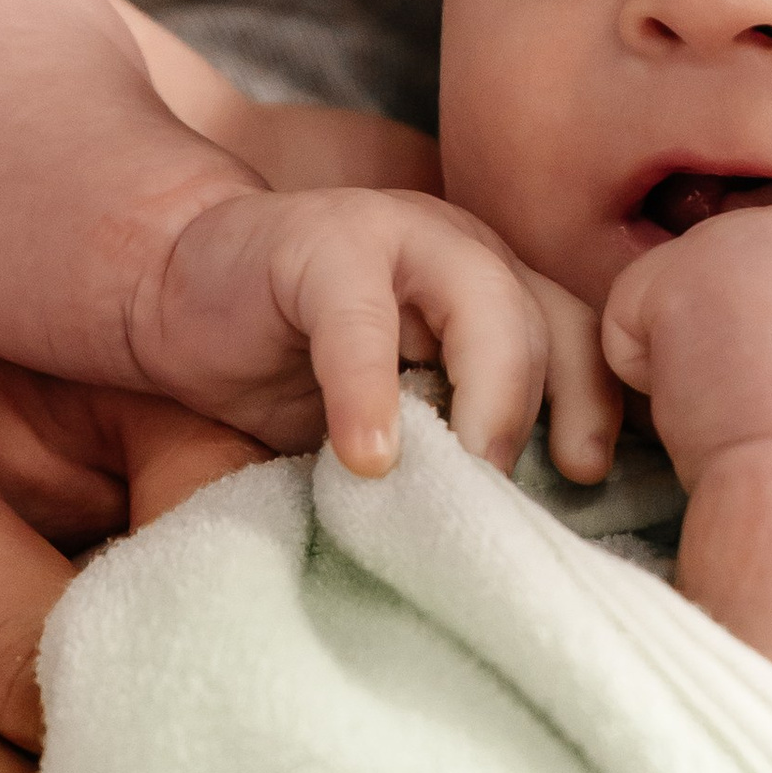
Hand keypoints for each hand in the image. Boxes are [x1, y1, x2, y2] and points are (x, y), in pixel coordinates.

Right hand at [138, 186, 618, 481]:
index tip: (583, 477)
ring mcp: (397, 235)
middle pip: (545, 322)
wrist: (176, 287)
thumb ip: (450, 437)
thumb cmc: (294, 362)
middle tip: (507, 495)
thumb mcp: (393, 407)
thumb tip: (517, 538)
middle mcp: (463, 252)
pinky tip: (366, 456)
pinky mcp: (317, 246)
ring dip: (484, 398)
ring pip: (484, 303)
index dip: (595, 406)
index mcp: (494, 289)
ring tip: (462, 474)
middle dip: (539, 413)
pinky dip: (368, 392)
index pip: (579, 339)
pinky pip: (361, 320)